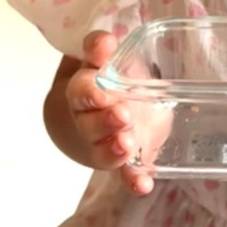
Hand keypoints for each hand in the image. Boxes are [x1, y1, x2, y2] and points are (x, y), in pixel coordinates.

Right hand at [66, 30, 171, 194]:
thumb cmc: (109, 78)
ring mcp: (108, 143)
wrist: (108, 107)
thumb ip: (102, 50)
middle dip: (106, 123)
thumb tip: (104, 40)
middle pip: (92, 125)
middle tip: (123, 117)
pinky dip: (134, 180)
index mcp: (85, 92)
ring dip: (116, 150)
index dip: (92, 94)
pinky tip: (143, 185)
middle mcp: (92, 121)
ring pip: (105, 151)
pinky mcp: (127, 159)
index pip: (82, 93)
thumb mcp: (105, 59)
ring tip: (128, 145)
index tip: (103, 94)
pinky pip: (127, 173)